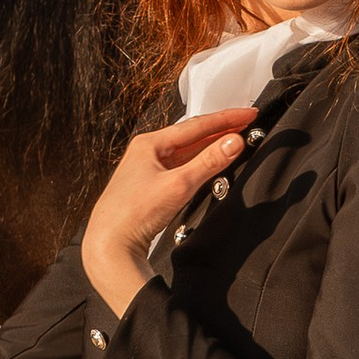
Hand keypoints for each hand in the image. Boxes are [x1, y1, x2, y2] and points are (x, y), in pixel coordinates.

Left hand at [80, 111, 254, 316]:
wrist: (110, 244)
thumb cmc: (132, 213)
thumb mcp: (179, 184)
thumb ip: (209, 162)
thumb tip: (233, 143)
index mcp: (149, 144)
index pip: (196, 125)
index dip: (226, 119)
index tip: (247, 114)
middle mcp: (147, 153)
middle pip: (191, 136)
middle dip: (220, 130)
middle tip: (245, 123)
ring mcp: (149, 170)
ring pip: (187, 152)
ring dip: (211, 147)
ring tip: (235, 140)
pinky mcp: (152, 187)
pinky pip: (181, 168)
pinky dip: (200, 164)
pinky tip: (211, 164)